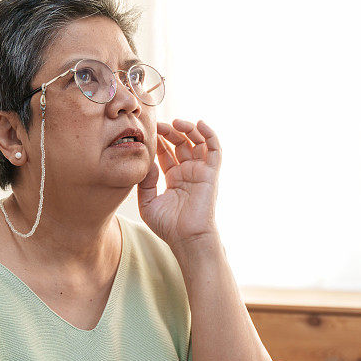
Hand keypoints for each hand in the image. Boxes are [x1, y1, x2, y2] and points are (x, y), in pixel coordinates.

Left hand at [137, 118, 221, 248]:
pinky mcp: (211, 173)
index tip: (148, 131)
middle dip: (170, 132)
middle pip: (181, 144)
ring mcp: (200, 171)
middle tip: (159, 125)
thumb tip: (149, 163)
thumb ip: (146, 182)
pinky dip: (210, 134)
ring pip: (197, 142)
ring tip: (177, 122)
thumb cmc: (168, 226)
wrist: (187, 238)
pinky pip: (214, 149)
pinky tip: (200, 124)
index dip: (159, 140)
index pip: (166, 152)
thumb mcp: (148, 203)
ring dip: (189, 129)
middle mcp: (188, 172)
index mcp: (173, 178)